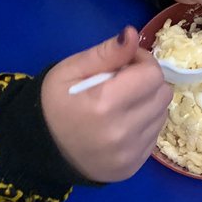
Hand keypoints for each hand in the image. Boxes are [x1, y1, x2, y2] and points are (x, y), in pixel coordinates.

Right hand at [41, 27, 171, 181]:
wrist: (39, 151)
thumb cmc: (53, 104)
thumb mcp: (71, 70)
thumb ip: (106, 53)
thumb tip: (133, 34)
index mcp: (104, 104)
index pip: (152, 74)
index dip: (141, 62)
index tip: (125, 64)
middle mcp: (122, 133)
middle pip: (162, 95)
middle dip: (147, 82)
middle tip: (123, 83)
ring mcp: (129, 154)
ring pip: (162, 115)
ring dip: (148, 104)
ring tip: (121, 105)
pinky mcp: (133, 167)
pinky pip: (154, 137)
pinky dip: (143, 126)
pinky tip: (121, 124)